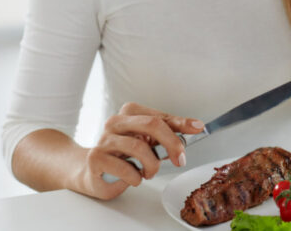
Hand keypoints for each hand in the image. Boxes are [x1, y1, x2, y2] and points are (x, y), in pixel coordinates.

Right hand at [77, 102, 202, 199]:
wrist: (92, 171)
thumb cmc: (123, 155)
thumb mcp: (148, 141)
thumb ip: (169, 131)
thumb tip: (196, 126)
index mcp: (130, 113)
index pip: (160, 116)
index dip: (181, 123)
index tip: (198, 128)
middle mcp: (115, 122)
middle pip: (152, 125)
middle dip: (171, 143)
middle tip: (180, 159)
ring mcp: (104, 139)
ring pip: (140, 148)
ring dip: (152, 165)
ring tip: (149, 172)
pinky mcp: (96, 158)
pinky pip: (125, 168)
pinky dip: (136, 177)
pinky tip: (134, 178)